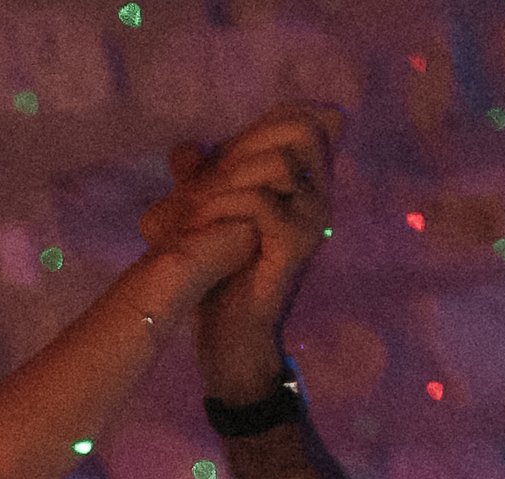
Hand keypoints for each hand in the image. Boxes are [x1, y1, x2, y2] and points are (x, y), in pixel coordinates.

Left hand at [141, 105, 343, 393]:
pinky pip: (261, 202)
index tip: (218, 155)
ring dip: (226, 181)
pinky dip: (222, 209)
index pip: (303, 118)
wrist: (230, 335)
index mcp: (306, 180)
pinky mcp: (298, 242)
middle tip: (202, 182)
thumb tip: (183, 149)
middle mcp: (320, 192)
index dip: (262, 122)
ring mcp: (314, 216)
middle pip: (300, 128)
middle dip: (243, 146)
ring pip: (277, 163)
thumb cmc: (223, 276)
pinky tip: (197, 228)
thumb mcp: (209, 218)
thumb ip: (200, 180)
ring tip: (191, 210)